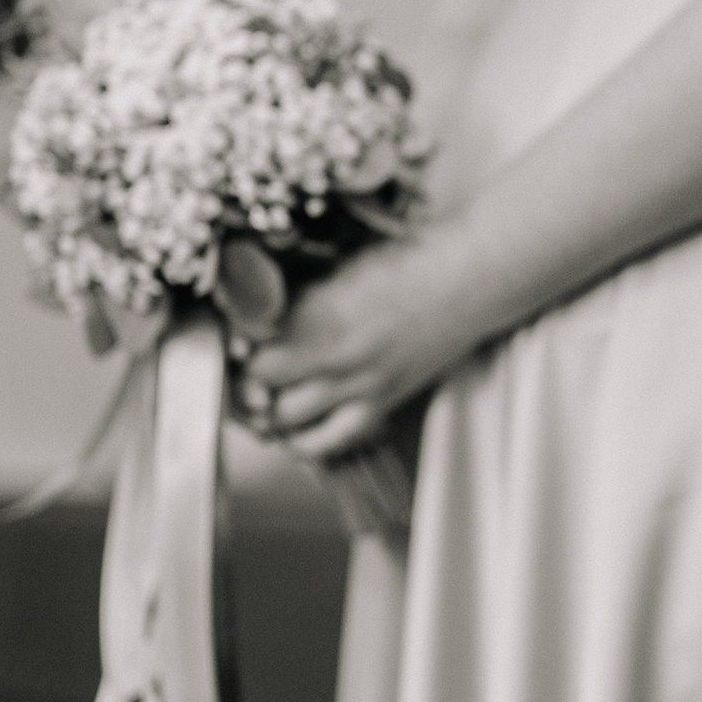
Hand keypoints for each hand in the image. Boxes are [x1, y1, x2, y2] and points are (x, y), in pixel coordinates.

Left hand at [239, 234, 478, 461]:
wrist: (469, 279)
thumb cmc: (409, 261)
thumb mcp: (341, 267)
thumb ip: (299, 295)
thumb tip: (256, 312)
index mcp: (320, 315)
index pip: (248, 345)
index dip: (232, 341)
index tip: (232, 336)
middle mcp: (335, 358)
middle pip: (258, 386)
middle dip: (242, 376)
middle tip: (240, 365)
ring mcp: (359, 386)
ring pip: (284, 419)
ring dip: (265, 408)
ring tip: (261, 394)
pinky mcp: (381, 404)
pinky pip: (328, 440)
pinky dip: (303, 440)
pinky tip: (293, 426)